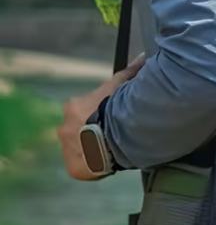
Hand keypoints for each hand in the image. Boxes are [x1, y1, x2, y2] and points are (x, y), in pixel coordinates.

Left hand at [58, 54, 144, 179]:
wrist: (117, 134)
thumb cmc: (119, 106)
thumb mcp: (123, 86)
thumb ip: (129, 72)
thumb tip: (142, 56)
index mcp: (73, 107)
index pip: (85, 112)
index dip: (100, 115)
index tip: (114, 119)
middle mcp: (64, 128)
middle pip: (79, 131)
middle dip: (93, 132)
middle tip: (116, 135)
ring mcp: (67, 150)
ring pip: (80, 150)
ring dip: (93, 150)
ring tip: (114, 151)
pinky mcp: (75, 169)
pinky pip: (83, 169)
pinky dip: (94, 168)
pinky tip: (108, 163)